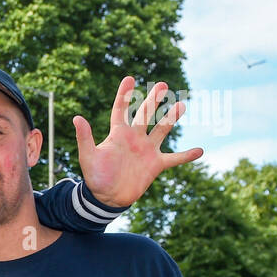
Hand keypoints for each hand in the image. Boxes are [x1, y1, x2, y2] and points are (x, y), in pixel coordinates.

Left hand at [73, 77, 200, 207]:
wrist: (107, 198)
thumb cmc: (95, 177)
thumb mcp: (88, 157)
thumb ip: (84, 138)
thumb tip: (76, 117)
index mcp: (118, 134)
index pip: (121, 109)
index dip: (124, 94)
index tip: (129, 78)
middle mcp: (134, 138)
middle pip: (145, 114)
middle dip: (153, 100)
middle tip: (162, 85)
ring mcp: (147, 150)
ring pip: (162, 130)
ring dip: (171, 118)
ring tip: (181, 105)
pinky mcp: (156, 164)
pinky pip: (174, 158)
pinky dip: (186, 156)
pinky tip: (200, 150)